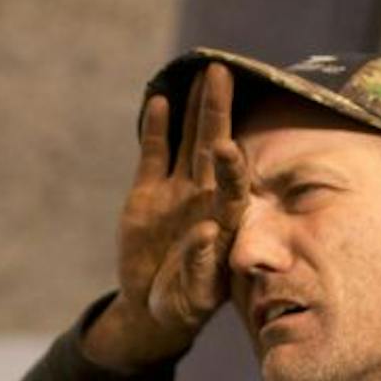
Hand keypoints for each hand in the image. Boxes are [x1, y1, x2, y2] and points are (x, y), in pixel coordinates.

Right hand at [86, 63, 249, 370]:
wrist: (153, 308)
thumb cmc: (184, 303)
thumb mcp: (195, 293)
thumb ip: (202, 262)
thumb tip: (209, 231)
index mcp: (224, 222)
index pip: (232, 186)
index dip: (231, 166)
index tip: (229, 146)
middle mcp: (205, 198)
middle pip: (214, 147)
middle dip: (218, 111)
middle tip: (222, 73)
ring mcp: (177, 192)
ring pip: (189, 142)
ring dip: (195, 109)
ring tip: (202, 72)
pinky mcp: (148, 193)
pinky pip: (155, 155)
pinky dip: (159, 130)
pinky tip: (162, 100)